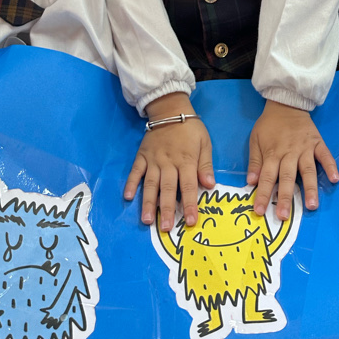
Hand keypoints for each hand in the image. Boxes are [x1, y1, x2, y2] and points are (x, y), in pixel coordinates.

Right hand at [124, 93, 213, 230]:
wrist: (170, 109)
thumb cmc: (190, 129)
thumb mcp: (204, 143)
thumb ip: (205, 165)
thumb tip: (210, 185)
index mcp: (186, 160)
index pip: (188, 186)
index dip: (189, 205)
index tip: (190, 222)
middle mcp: (168, 163)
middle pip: (167, 189)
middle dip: (166, 210)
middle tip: (166, 229)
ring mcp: (153, 160)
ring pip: (151, 184)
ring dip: (148, 203)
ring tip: (147, 221)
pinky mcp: (142, 156)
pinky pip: (135, 171)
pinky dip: (131, 183)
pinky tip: (128, 197)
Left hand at [247, 101, 338, 219]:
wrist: (286, 104)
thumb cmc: (269, 125)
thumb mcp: (255, 140)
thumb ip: (255, 162)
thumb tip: (251, 182)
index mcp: (272, 153)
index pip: (267, 177)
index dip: (263, 194)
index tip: (260, 210)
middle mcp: (289, 153)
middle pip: (287, 177)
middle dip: (285, 197)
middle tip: (284, 216)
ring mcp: (305, 148)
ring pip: (307, 170)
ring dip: (309, 188)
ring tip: (311, 205)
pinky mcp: (318, 143)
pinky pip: (325, 156)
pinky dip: (331, 166)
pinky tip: (335, 179)